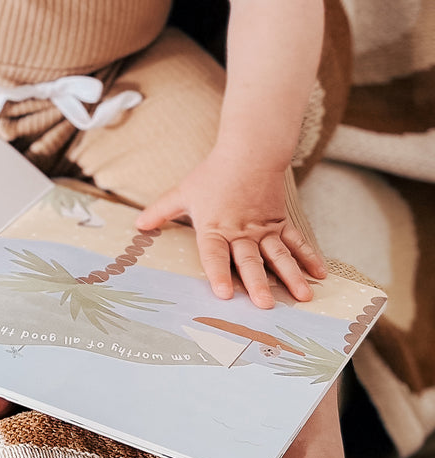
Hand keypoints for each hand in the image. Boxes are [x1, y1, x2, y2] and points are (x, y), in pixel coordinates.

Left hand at [136, 151, 326, 308]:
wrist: (248, 152)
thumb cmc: (213, 174)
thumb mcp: (183, 192)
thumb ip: (161, 211)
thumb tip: (138, 225)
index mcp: (214, 226)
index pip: (214, 254)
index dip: (218, 273)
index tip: (223, 293)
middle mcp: (240, 231)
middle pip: (249, 260)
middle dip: (257, 283)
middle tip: (265, 305)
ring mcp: (264, 228)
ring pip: (278, 255)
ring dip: (291, 276)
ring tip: (303, 297)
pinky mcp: (280, 222)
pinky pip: (296, 241)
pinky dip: (308, 256)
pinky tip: (319, 274)